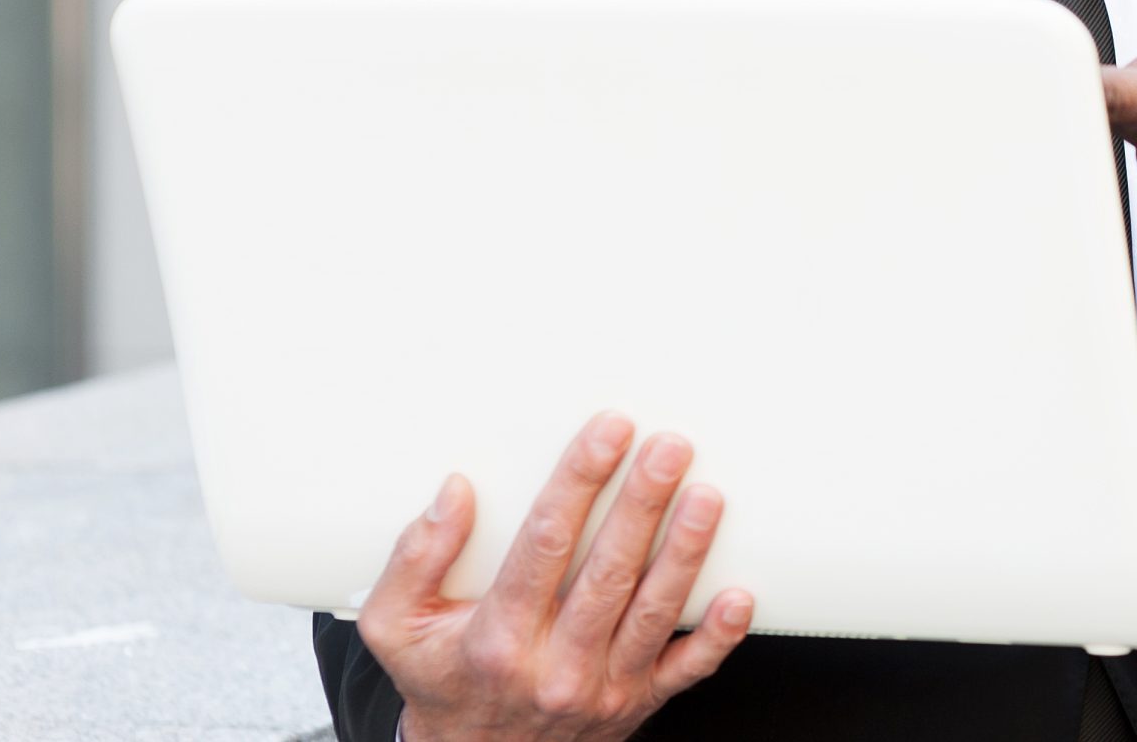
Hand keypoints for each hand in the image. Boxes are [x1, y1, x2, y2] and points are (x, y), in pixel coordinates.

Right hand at [357, 413, 754, 741]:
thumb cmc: (444, 679)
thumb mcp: (397, 627)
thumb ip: (415, 558)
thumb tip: (455, 493)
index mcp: (497, 639)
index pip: (544, 547)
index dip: (579, 483)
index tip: (608, 432)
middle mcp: (555, 666)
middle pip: (609, 574)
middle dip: (643, 504)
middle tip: (670, 448)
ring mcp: (603, 689)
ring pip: (653, 614)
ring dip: (685, 553)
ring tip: (707, 497)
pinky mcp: (638, 703)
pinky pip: (687, 671)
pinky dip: (716, 637)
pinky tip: (740, 596)